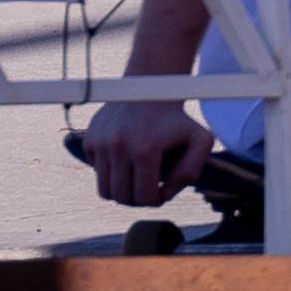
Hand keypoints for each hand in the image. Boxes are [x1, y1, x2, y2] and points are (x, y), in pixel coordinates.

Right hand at [87, 97, 211, 212]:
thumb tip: (164, 195)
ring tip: (136, 180)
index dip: (156, 201)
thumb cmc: (178, 121)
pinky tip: (125, 158)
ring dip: (121, 191)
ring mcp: (101, 143)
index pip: (144, 197)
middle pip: (121, 197)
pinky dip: (110, 172)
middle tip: (148, 189)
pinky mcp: (89, 140)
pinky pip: (96, 172)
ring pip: (104, 190)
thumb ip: (190, 172)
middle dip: (137, 200)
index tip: (162, 192)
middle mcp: (119, 146)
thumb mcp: (201, 141)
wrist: (150, 90)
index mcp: (146, 149)